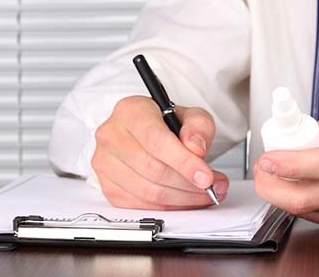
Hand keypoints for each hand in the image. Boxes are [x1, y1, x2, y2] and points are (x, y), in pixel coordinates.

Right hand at [91, 96, 228, 209]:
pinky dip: (169, 207)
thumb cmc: (165, 123)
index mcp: (131, 111)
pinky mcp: (108, 186)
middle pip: (154, 170)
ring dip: (183, 199)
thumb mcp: (190, 115)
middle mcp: (112, 136)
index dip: (184, 162)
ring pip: (148, 191)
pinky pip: (141, 205)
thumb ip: (198, 127)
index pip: (156, 141)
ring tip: (205, 193)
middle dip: (189, 184)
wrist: (145, 132)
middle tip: (213, 186)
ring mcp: (105, 163)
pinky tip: (185, 199)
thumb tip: (196, 148)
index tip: (206, 177)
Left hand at [254, 93, 318, 228]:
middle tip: (262, 173)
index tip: (266, 159)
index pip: (317, 164)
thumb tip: (300, 136)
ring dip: (282, 196)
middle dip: (271, 188)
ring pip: (308, 211)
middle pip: (304, 198)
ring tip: (276, 178)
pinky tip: (296, 190)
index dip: (285, 164)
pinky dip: (301, 205)